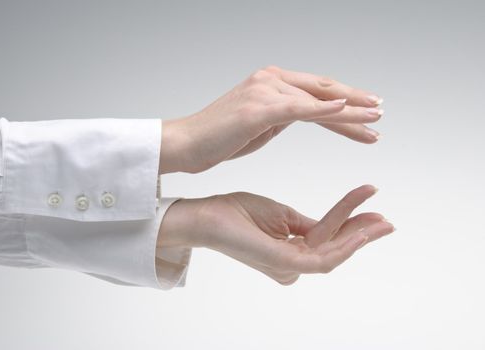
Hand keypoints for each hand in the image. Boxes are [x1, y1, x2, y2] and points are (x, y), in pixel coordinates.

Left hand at [157, 185, 394, 284]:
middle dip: (362, 233)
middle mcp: (292, 264)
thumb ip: (309, 225)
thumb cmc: (239, 214)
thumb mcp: (282, 215)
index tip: (370, 199)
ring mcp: (288, 266)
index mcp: (291, 253)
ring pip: (334, 252)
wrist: (210, 215)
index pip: (329, 238)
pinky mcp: (284, 263)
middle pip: (336, 248)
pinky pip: (322, 257)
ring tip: (381, 219)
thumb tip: (335, 224)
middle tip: (387, 218)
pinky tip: (362, 231)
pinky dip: (345, 244)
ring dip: (360, 235)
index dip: (352, 223)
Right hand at [159, 65, 383, 173]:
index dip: (344, 100)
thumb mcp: (258, 124)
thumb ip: (281, 115)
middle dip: (356, 100)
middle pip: (324, 89)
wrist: (186, 143)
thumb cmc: (218, 138)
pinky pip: (301, 108)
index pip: (316, 91)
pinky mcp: (261, 108)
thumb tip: (303, 115)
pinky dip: (326, 109)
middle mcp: (271, 79)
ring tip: (376, 118)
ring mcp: (266, 91)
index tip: (365, 110)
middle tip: (380, 111)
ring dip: (351, 110)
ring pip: (318, 100)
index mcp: (271, 82)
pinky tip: (347, 109)